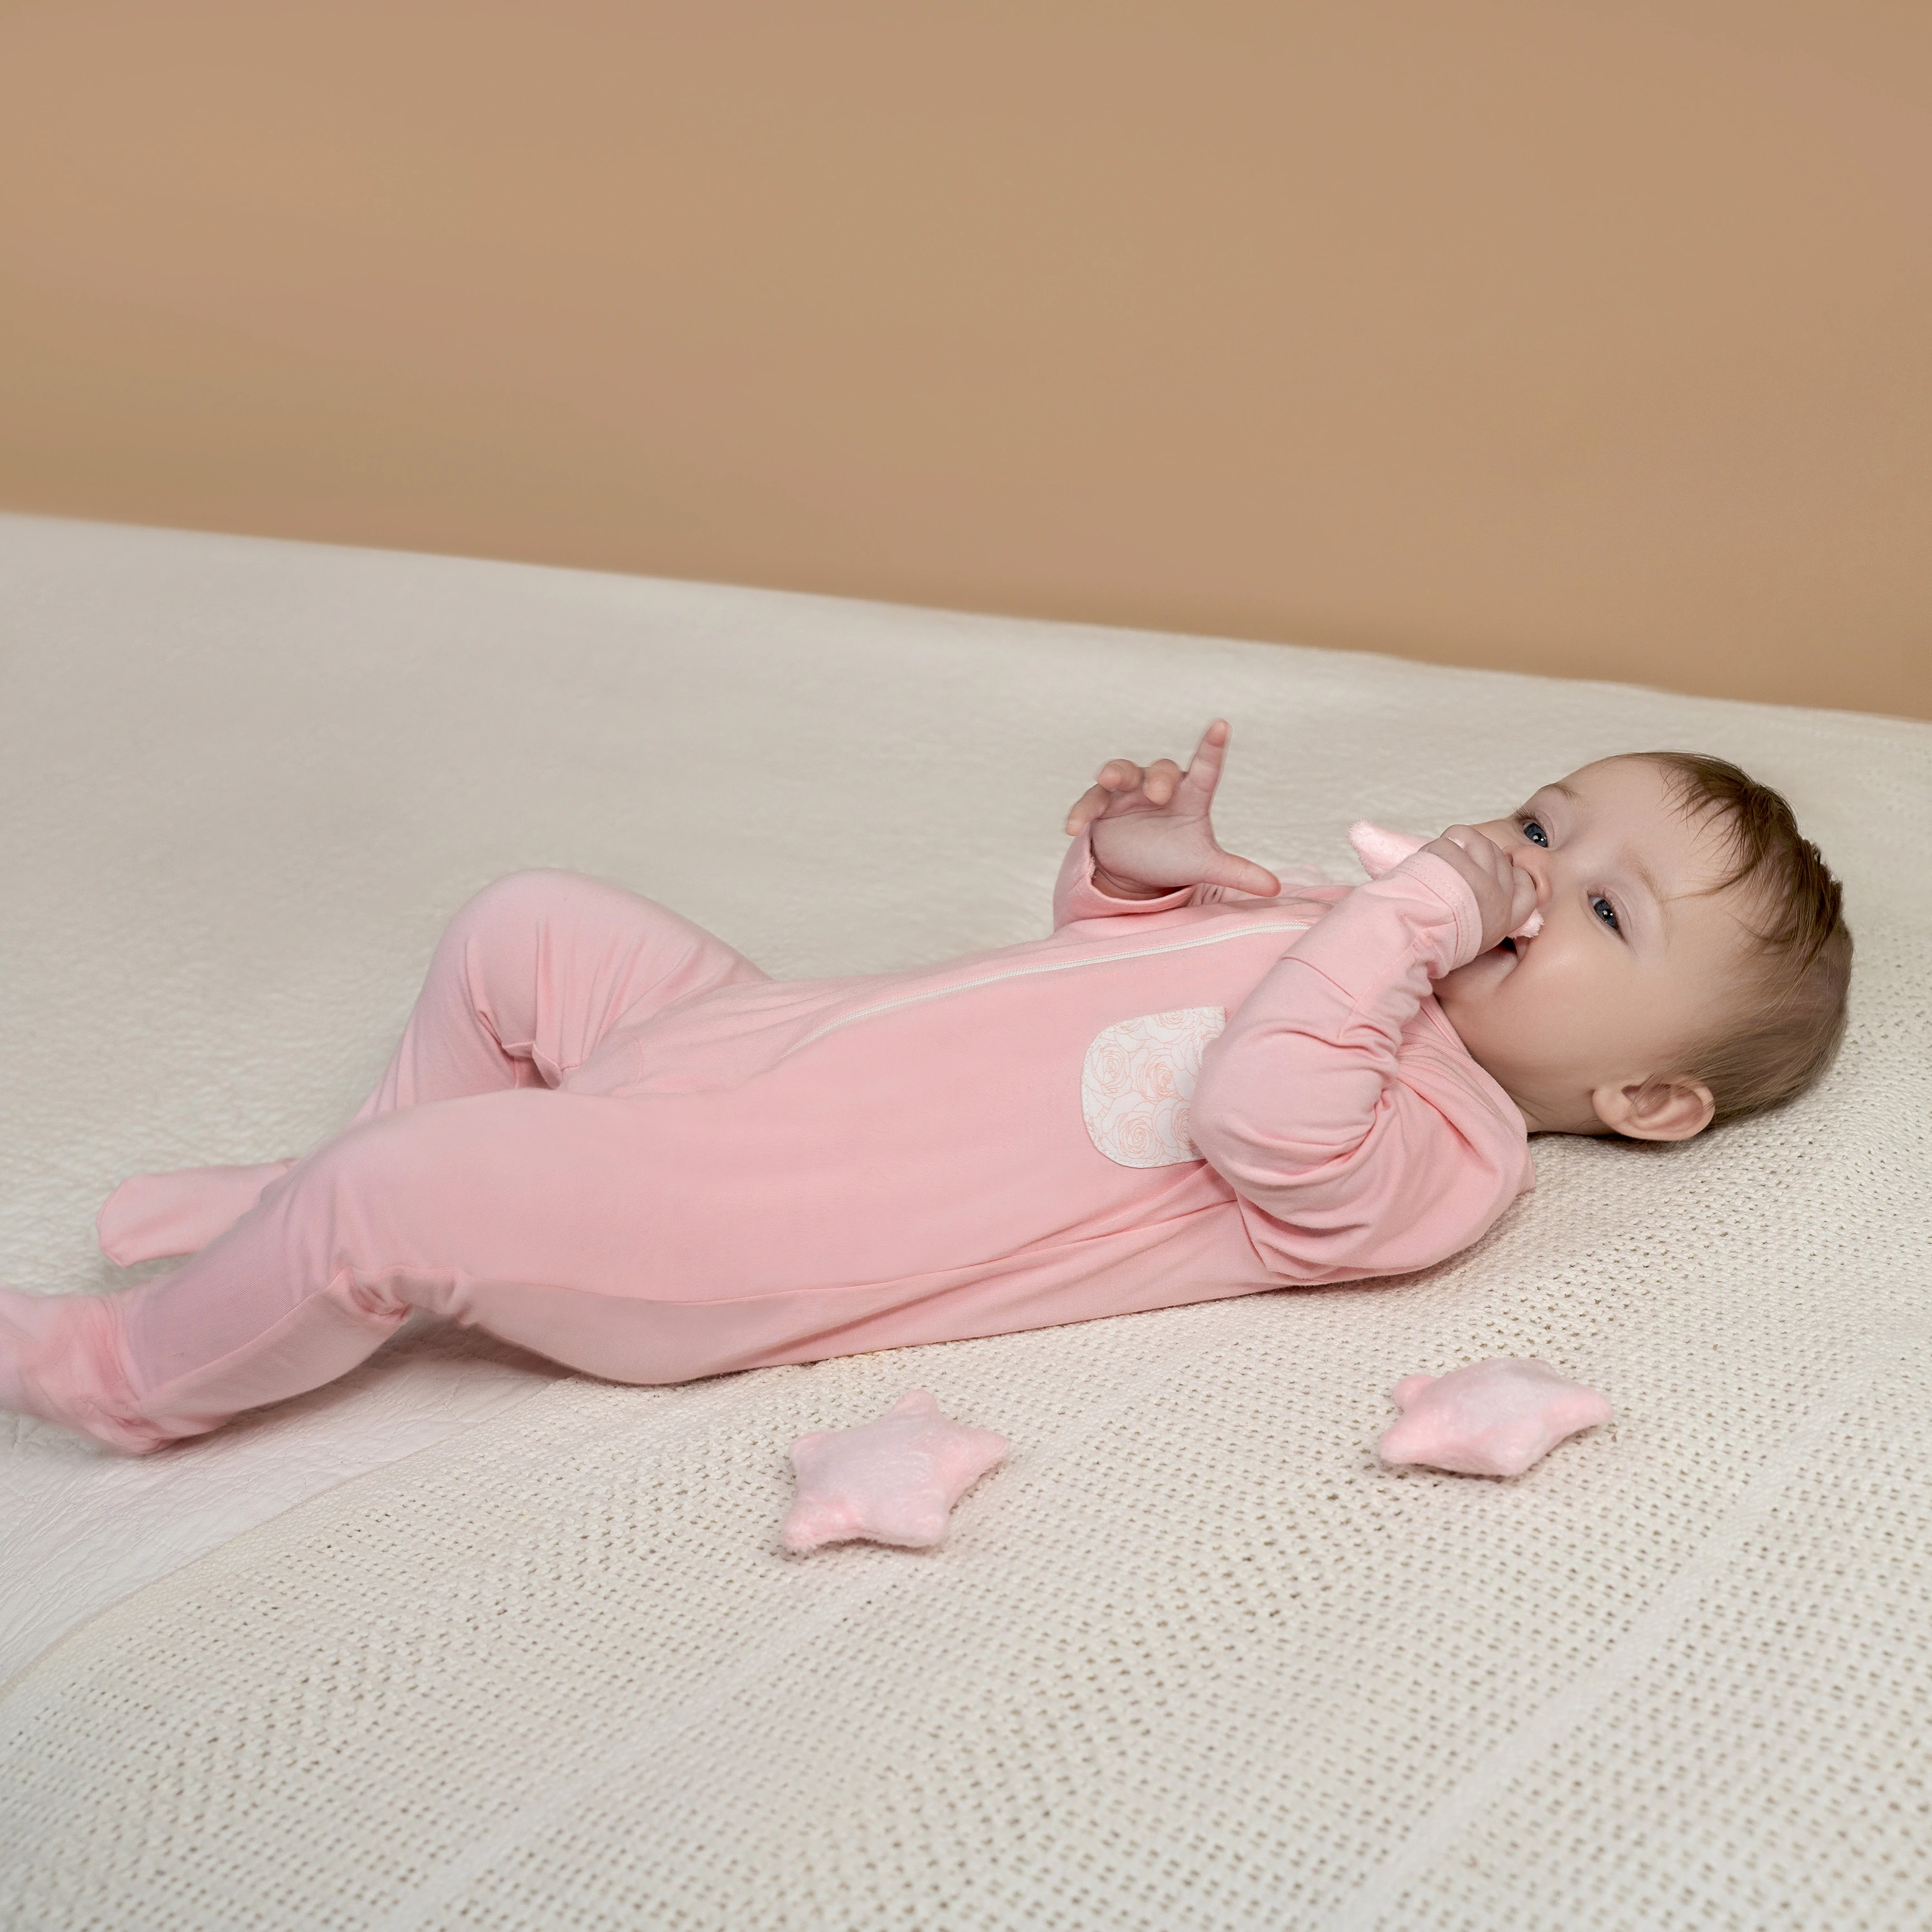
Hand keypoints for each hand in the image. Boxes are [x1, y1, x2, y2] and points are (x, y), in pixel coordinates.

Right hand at [1063, 719, 1280, 899]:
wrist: (1134, 867)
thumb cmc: (1173, 854)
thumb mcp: (1204, 864)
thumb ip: (1237, 872)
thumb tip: (1275, 889)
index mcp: (1190, 795)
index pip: (1205, 767)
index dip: (1212, 747)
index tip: (1221, 725)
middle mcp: (1158, 786)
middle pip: (1160, 769)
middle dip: (1158, 778)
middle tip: (1159, 795)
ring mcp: (1128, 793)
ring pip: (1122, 772)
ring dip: (1114, 773)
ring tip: (1108, 779)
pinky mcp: (1101, 805)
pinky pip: (1091, 801)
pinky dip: (1081, 812)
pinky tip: (1073, 828)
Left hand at [1422, 826, 1540, 950]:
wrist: (1414, 940)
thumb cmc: (1438, 941)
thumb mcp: (1474, 940)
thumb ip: (1487, 918)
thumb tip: (1484, 898)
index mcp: (1505, 920)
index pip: (1528, 891)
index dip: (1516, 876)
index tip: (1497, 872)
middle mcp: (1499, 899)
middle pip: (1500, 860)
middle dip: (1478, 855)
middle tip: (1453, 864)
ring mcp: (1481, 880)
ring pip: (1481, 843)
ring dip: (1460, 843)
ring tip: (1439, 856)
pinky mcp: (1461, 866)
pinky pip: (1456, 840)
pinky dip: (1441, 844)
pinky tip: (1428, 857)